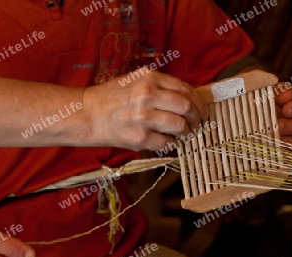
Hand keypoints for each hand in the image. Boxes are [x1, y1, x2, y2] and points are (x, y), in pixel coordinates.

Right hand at [83, 68, 208, 150]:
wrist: (87, 114)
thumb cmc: (112, 98)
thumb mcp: (136, 81)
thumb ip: (161, 86)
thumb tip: (188, 99)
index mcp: (150, 78)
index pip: (185, 89)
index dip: (199, 102)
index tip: (203, 110)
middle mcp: (148, 95)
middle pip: (186, 107)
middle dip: (197, 118)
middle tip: (198, 124)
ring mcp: (144, 117)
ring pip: (180, 126)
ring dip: (187, 132)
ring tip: (185, 134)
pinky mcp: (140, 138)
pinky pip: (167, 143)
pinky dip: (172, 144)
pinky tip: (169, 142)